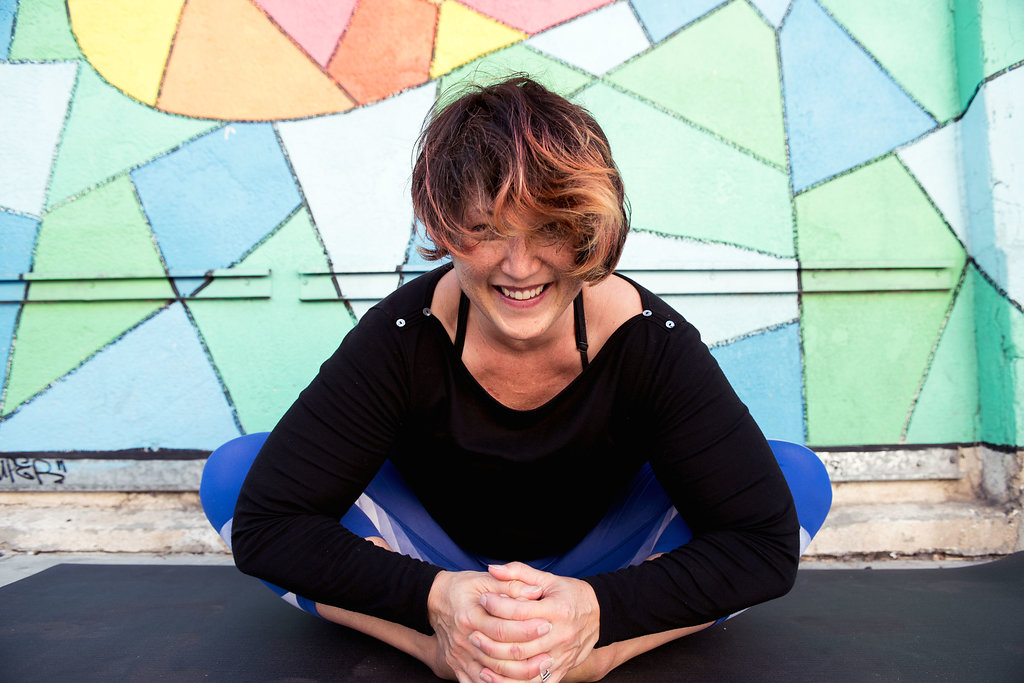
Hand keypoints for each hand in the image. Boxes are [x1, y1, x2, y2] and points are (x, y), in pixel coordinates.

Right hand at [427, 569, 554, 682]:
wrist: (434, 600)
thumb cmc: (462, 588)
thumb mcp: (484, 580)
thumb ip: (510, 585)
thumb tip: (536, 591)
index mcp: (469, 617)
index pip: (501, 628)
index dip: (526, 628)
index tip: (547, 624)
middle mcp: (463, 640)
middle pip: (498, 656)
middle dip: (527, 656)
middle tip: (550, 653)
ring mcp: (459, 657)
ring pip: (491, 676)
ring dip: (517, 676)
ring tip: (540, 670)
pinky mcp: (457, 668)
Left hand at [475, 563, 600, 682]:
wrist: (600, 615)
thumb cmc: (570, 594)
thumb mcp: (548, 579)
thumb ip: (519, 572)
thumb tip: (492, 568)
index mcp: (557, 610)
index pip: (521, 611)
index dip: (498, 605)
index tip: (482, 599)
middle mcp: (561, 636)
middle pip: (520, 644)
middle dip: (492, 639)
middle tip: (473, 632)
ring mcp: (562, 656)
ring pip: (525, 669)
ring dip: (498, 666)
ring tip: (479, 657)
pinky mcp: (562, 670)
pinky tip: (495, 678)